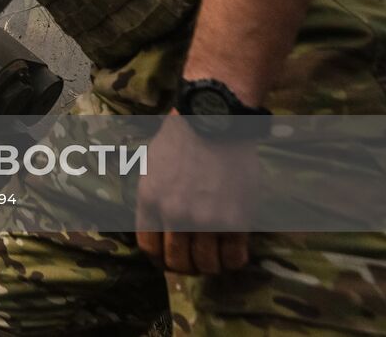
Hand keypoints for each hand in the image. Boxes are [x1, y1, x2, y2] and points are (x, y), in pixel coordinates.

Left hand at [135, 114, 256, 274]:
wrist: (215, 120)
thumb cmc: (182, 138)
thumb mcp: (150, 166)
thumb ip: (152, 199)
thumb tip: (156, 227)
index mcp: (150, 200)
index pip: (149, 248)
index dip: (160, 259)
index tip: (169, 258)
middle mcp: (175, 214)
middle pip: (177, 262)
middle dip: (185, 266)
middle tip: (195, 259)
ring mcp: (206, 219)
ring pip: (206, 265)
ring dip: (209, 265)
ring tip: (214, 255)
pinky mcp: (236, 220)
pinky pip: (234, 258)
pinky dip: (232, 261)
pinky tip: (232, 251)